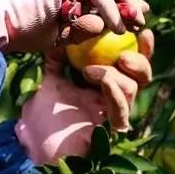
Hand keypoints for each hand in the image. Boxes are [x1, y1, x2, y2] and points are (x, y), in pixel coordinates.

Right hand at [0, 0, 147, 52]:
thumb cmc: (20, 35)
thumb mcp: (61, 36)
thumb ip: (85, 29)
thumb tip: (112, 27)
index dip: (124, 0)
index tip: (135, 20)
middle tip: (140, 20)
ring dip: (121, 4)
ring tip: (126, 27)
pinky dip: (107, 7)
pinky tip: (111, 26)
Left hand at [15, 30, 154, 164]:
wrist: (32, 144)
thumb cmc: (41, 117)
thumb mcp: (49, 80)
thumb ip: (58, 59)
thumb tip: (62, 33)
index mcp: (105, 87)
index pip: (130, 64)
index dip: (140, 47)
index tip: (140, 29)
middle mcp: (113, 100)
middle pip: (142, 77)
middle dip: (140, 60)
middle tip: (123, 52)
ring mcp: (113, 115)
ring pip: (133, 89)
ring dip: (114, 74)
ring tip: (89, 70)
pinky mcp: (108, 130)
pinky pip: (121, 108)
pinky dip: (112, 89)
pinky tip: (96, 77)